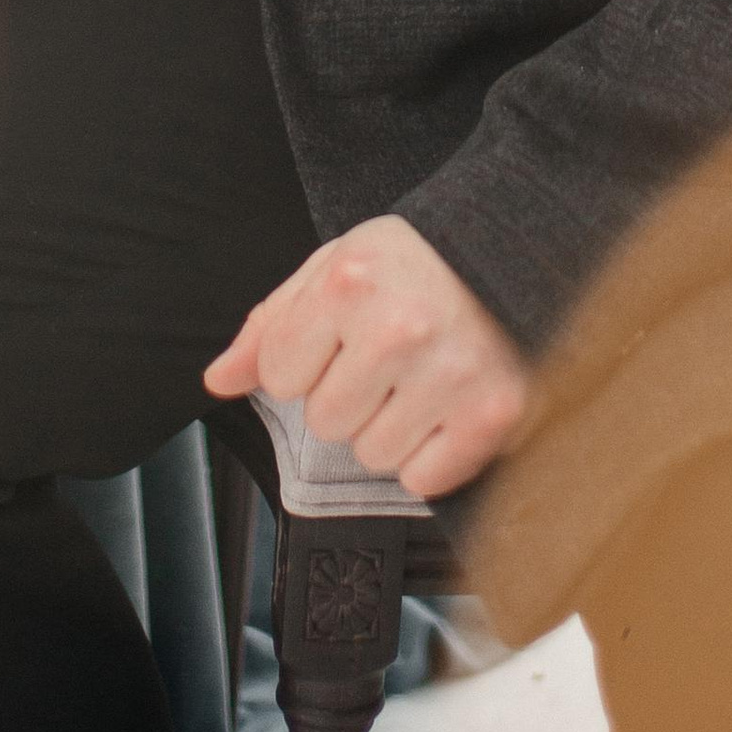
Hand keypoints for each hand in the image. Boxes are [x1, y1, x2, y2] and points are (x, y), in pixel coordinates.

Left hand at [204, 216, 531, 501]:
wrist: (511, 250)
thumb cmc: (415, 262)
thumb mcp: (332, 267)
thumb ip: (271, 325)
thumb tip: (219, 380)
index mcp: (348, 284)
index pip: (277, 375)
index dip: (305, 361)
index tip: (343, 336)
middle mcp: (397, 329)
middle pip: (325, 423)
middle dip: (349, 394)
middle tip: (390, 354)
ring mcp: (449, 374)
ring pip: (372, 455)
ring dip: (390, 425)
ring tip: (419, 375)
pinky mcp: (493, 414)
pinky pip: (424, 480)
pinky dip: (432, 454)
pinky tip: (446, 404)